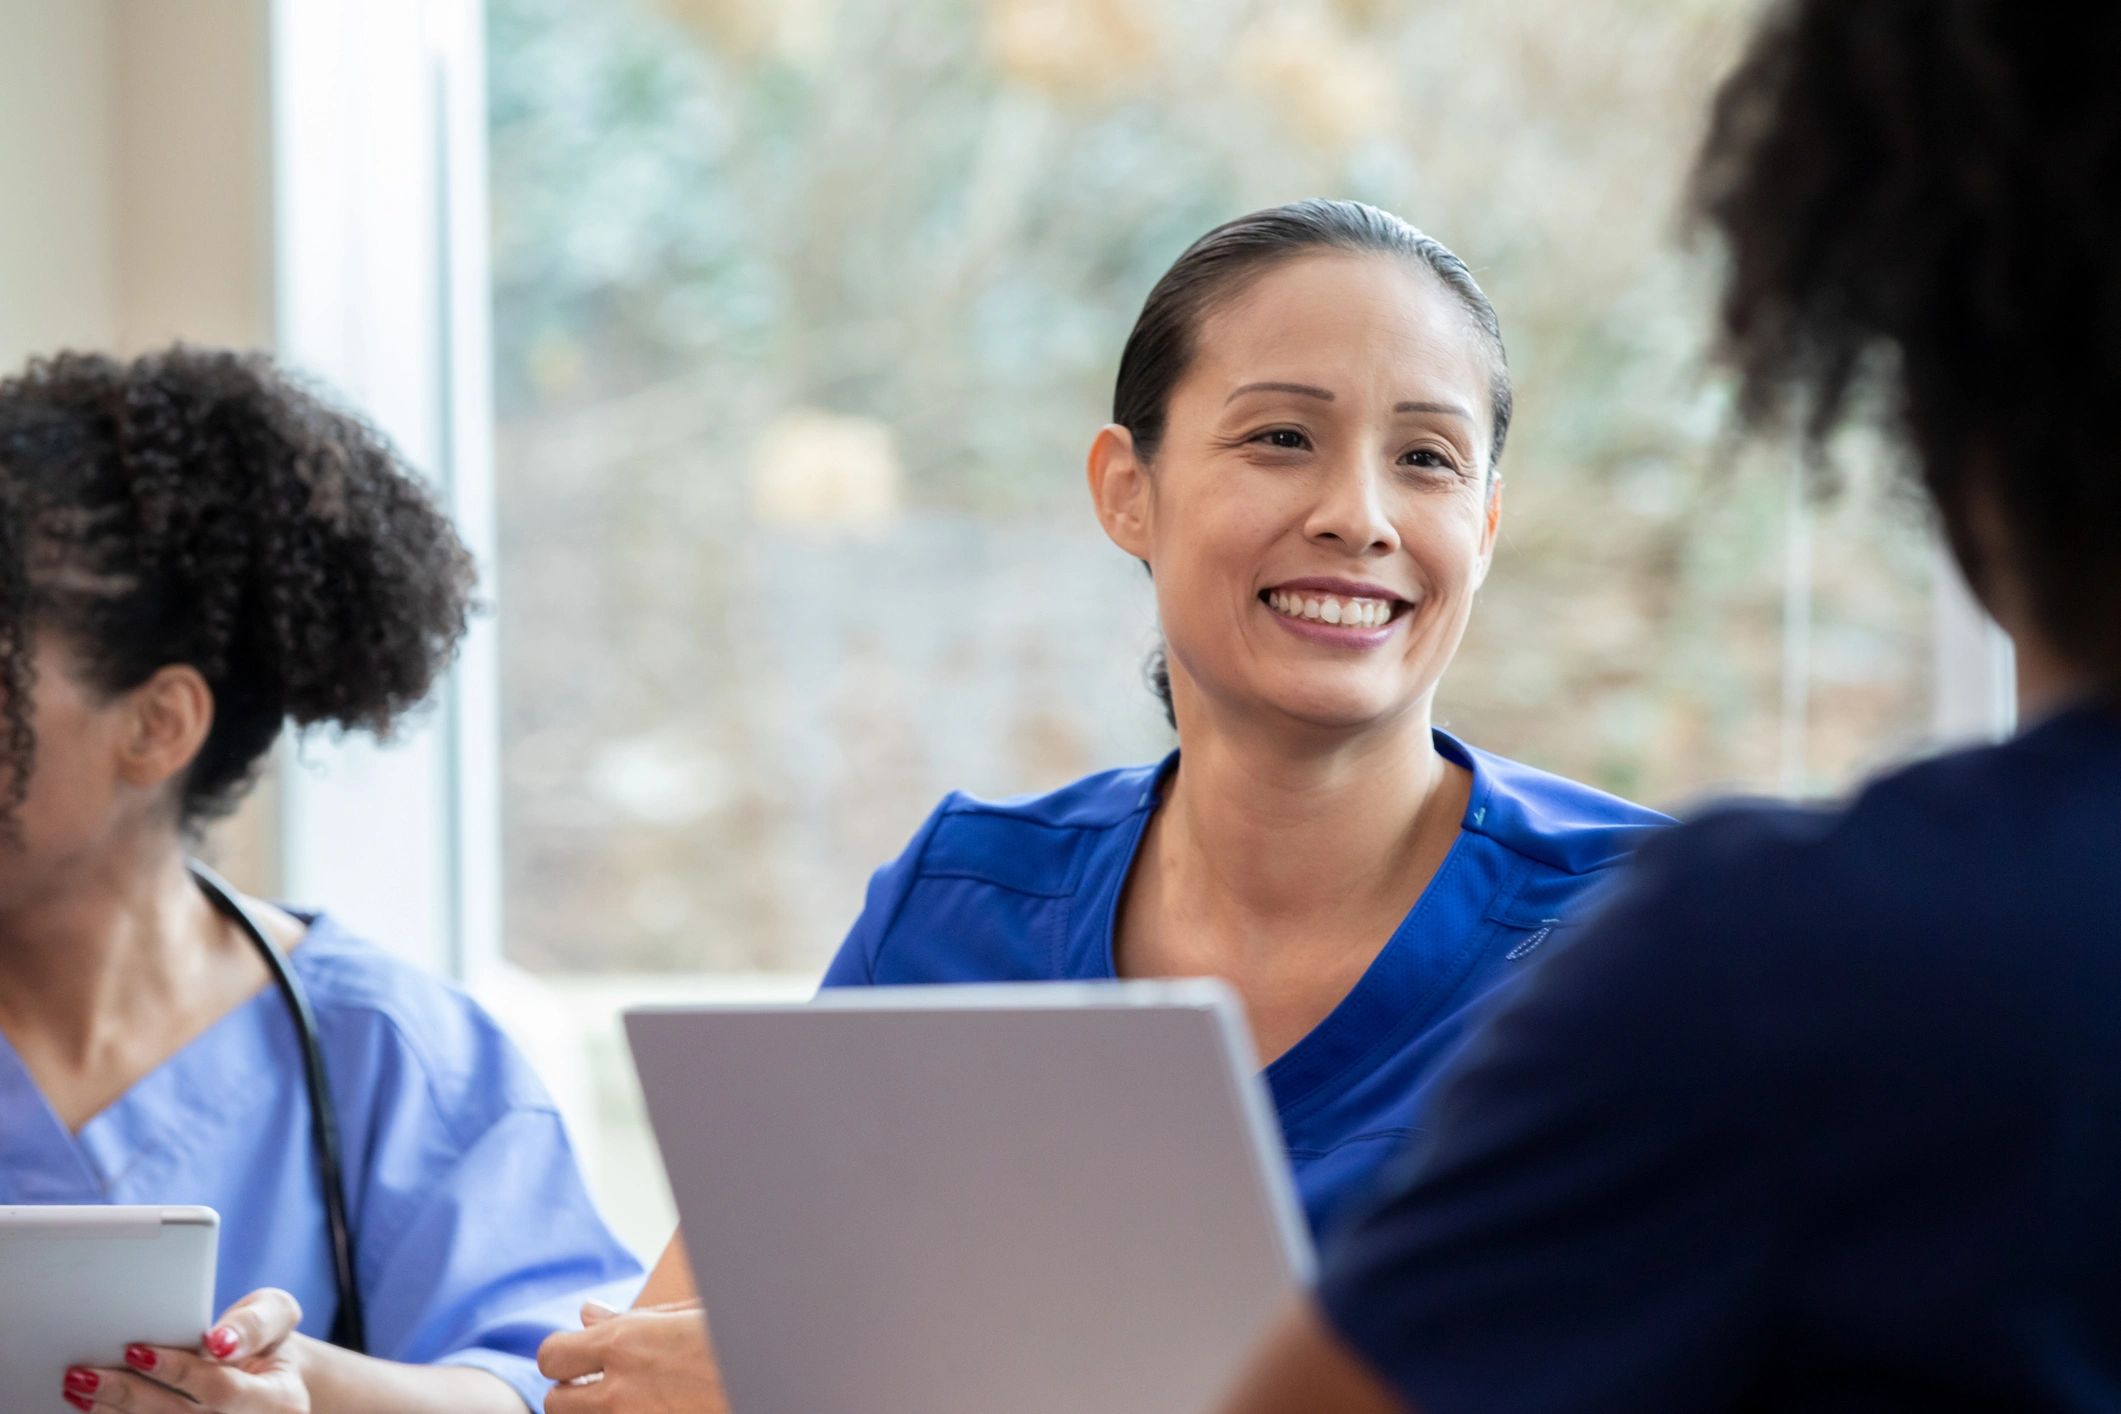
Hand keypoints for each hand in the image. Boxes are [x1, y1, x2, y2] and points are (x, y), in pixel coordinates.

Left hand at [67, 1289, 311, 1411]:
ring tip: (80, 1384)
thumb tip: (218, 1341)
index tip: (136, 1350)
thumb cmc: (265, 1342)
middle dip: (129, 1395)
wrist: (268, 1382)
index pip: (221, 1390)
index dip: (178, 1371)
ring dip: (112, 1413)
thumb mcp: (276, 1316)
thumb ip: (255, 1324)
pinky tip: (91, 1406)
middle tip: (85, 1373)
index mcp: (280, 1403)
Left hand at [540, 1298, 728, 1412]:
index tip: (579, 1358)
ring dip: (592, 1412)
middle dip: (570, 1393)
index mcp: (628, 1342)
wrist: (782, 1370)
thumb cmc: (738, 1336)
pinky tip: (649, 1409)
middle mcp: (622, 1388)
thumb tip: (587, 1313)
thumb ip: (631, 1319)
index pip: (551, 1355)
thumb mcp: (687, 1315)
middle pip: (554, 1402)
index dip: (561, 1357)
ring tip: (623, 1399)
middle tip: (597, 1386)